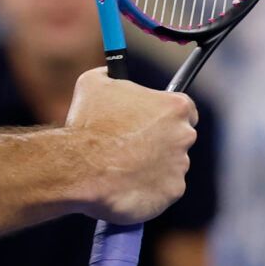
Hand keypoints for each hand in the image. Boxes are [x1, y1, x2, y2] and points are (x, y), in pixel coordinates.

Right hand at [65, 69, 196, 225]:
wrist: (79, 167)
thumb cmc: (88, 125)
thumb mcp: (92, 83)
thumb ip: (110, 75)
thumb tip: (110, 74)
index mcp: (174, 106)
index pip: (185, 109)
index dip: (166, 115)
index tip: (152, 121)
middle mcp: (183, 135)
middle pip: (179, 137)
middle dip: (159, 141)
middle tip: (131, 145)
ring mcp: (179, 166)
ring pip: (170, 165)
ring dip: (152, 166)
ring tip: (122, 166)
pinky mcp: (171, 192)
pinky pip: (163, 189)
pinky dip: (148, 188)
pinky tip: (125, 184)